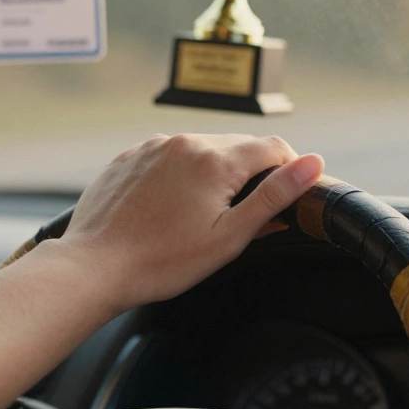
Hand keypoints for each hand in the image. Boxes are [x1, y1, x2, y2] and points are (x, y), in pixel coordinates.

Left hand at [61, 134, 323, 311]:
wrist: (95, 266)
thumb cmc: (161, 260)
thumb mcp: (230, 235)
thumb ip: (274, 196)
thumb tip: (313, 163)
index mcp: (214, 159)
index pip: (273, 147)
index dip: (290, 170)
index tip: (287, 197)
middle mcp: (183, 142)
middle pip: (238, 146)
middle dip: (250, 174)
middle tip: (243, 217)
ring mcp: (152, 147)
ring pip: (201, 150)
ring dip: (213, 174)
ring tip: (200, 218)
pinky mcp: (129, 157)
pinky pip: (167, 157)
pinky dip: (179, 176)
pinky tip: (169, 210)